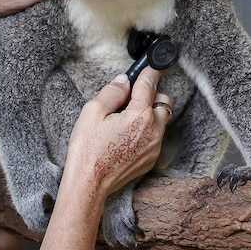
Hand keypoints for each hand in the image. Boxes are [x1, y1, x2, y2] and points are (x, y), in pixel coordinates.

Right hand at [64, 68, 169, 196]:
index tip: (152, 65)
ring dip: (149, 113)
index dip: (149, 72)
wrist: (89, 184)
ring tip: (126, 117)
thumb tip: (123, 81)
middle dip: (151, 94)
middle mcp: (153, 131)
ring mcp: (154, 147)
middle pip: (163, 102)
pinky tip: (126, 134)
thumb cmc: (87, 149)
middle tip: (130, 96)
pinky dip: (146, 130)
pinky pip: (155, 137)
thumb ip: (112, 92)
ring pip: (161, 121)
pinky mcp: (151, 160)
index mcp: (140, 116)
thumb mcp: (92, 112)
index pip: (149, 85)